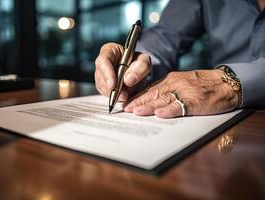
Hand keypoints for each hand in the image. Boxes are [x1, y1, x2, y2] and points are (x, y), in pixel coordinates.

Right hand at [94, 43, 151, 101]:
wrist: (137, 72)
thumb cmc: (138, 63)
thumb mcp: (144, 60)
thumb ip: (141, 66)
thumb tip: (128, 80)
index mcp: (110, 51)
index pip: (103, 61)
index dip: (107, 73)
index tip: (113, 85)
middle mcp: (102, 64)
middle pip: (100, 77)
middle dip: (112, 88)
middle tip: (124, 94)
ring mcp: (101, 76)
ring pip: (103, 88)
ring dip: (115, 94)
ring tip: (127, 94)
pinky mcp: (103, 87)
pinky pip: (106, 95)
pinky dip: (116, 98)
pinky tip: (124, 95)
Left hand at [123, 69, 240, 117]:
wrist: (227, 83)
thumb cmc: (204, 85)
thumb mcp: (183, 83)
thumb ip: (168, 90)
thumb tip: (152, 101)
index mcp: (172, 80)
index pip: (151, 89)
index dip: (138, 97)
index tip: (127, 104)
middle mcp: (176, 84)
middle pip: (153, 94)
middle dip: (138, 102)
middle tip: (125, 109)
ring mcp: (185, 92)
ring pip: (163, 99)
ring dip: (148, 106)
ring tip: (136, 111)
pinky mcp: (196, 100)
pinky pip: (180, 105)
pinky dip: (169, 110)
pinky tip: (159, 114)